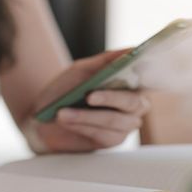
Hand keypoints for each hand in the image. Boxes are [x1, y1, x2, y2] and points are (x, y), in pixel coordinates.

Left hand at [27, 50, 150, 152]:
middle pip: (134, 102)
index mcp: (130, 83)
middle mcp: (133, 104)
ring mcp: (125, 124)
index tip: (141, 66)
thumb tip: (131, 50)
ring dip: (87, 116)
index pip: (149, 78)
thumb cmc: (64, 91)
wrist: (42, 118)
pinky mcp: (112, 141)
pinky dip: (83, 127)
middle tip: (88, 96)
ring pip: (116, 121)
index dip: (150, 74)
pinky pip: (104, 135)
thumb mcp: (81, 70)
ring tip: (62, 113)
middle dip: (110, 98)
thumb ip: (106, 60)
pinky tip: (66, 121)